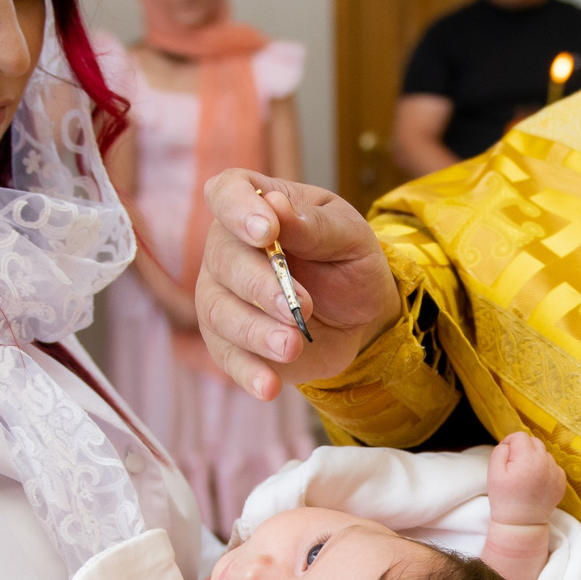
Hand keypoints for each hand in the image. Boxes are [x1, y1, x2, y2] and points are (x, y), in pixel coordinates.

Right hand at [195, 169, 400, 400]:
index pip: (227, 193)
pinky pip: (228, 357)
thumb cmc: (350, 262)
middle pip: (223, 260)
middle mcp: (228, 249)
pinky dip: (248, 373)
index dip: (238, 210)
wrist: (361, 315)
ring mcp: (223, 297)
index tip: (267, 231)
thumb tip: (277, 207)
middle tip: (300, 306)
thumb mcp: (349, 237)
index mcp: (256, 207)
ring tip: (294, 345)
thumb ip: (314, 225)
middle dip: (260, 285)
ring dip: (256, 331)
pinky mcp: (230, 342)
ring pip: (219, 312)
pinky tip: (268, 386)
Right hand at [488, 430, 565, 525]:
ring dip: (534, 459)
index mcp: (528, 458)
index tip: (505, 455)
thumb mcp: (493, 473)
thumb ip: (500, 451)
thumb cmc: (504, 499)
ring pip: (544, 454)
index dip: (509, 442)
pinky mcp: (562, 481)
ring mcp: (556, 472)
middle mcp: (545, 462)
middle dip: (523, 449)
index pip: (520, 436)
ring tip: (526, 477)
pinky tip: (536, 483)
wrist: (522, 524)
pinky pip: (553, 466)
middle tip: (514, 466)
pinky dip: (544, 470)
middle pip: (535, 441)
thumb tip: (510, 444)